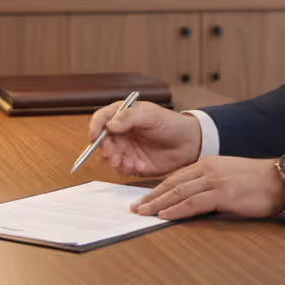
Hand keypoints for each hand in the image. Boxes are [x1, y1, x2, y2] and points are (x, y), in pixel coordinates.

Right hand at [87, 101, 201, 176]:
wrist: (189, 143)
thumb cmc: (171, 124)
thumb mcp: (151, 115)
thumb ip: (129, 118)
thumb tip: (109, 125)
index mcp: (123, 115)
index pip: (101, 119)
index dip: (95, 127)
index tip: (95, 136)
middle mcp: (120, 132)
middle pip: (102, 140)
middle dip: (105, 148)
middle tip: (112, 153)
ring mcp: (126, 148)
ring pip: (109, 156)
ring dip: (113, 160)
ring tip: (126, 161)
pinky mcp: (132, 163)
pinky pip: (121, 168)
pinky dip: (125, 168)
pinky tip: (136, 165)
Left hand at [131, 156, 284, 220]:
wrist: (279, 180)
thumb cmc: (256, 182)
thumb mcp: (228, 177)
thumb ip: (210, 185)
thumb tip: (193, 200)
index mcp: (207, 164)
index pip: (175, 177)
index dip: (157, 188)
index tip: (144, 198)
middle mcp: (207, 169)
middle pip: (172, 183)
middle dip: (151, 196)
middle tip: (135, 207)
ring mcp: (214, 181)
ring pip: (178, 192)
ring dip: (158, 203)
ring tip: (143, 213)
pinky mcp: (222, 194)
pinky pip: (193, 203)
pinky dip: (176, 209)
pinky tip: (164, 215)